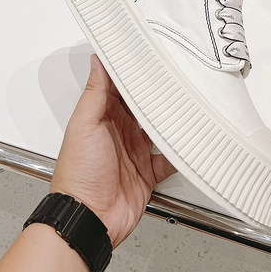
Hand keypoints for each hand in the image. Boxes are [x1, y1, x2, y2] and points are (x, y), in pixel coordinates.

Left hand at [51, 54, 175, 247]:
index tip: (147, 52)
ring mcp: (135, 152)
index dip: (132, 70)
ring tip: (188, 103)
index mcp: (102, 117)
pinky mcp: (148, 173)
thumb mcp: (84, 125)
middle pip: (143, 106)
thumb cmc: (78, 174)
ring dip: (172, 119)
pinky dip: (181, 152)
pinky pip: (170, 159)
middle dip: (158, 92)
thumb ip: (94, 92)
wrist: (88, 219)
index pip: (119, 86)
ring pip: (159, 128)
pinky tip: (192, 142)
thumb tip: (97, 60)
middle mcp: (120, 131)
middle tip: (176, 74)